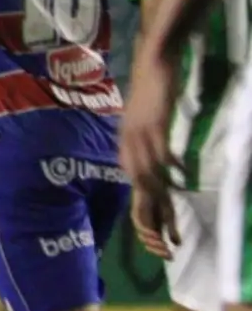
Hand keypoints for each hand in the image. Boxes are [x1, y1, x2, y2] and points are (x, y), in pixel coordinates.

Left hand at [121, 39, 179, 252]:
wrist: (151, 62)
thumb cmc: (151, 94)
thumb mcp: (149, 127)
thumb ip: (153, 149)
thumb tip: (166, 171)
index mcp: (128, 151)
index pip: (136, 192)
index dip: (146, 220)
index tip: (157, 243)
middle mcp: (130, 147)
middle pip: (140, 192)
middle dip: (152, 223)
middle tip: (166, 249)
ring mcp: (140, 135)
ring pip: (149, 177)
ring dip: (162, 204)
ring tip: (174, 228)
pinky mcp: (153, 123)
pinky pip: (161, 150)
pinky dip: (171, 166)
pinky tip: (182, 179)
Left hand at [131, 189, 175, 258]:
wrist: (152, 182)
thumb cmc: (160, 197)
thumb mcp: (170, 216)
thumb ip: (172, 230)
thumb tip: (178, 245)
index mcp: (154, 229)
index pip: (156, 245)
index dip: (162, 253)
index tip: (172, 258)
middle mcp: (146, 227)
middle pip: (149, 244)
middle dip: (158, 251)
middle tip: (168, 255)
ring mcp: (140, 221)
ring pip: (143, 238)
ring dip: (153, 243)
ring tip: (164, 247)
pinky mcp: (136, 214)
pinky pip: (140, 226)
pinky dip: (147, 233)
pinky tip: (157, 236)